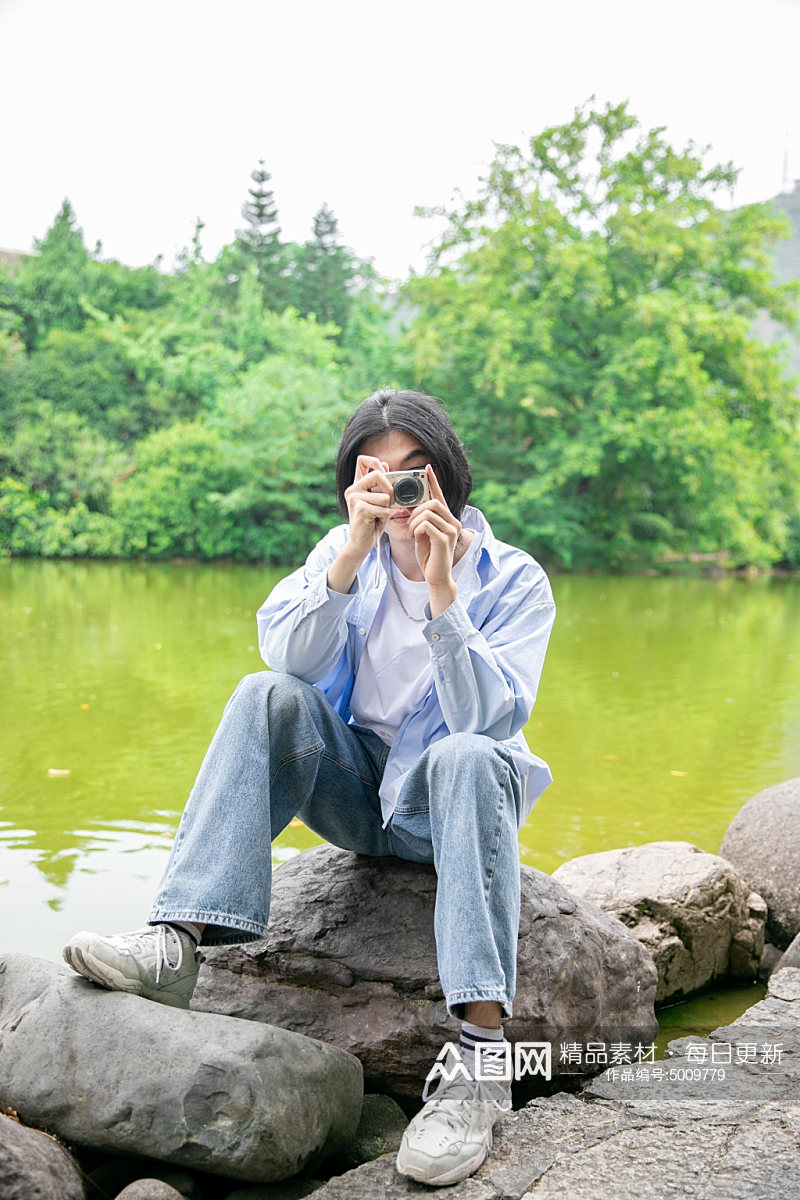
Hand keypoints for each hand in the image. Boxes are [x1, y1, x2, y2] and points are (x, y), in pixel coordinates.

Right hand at [327, 455, 391, 592]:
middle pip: (378, 474)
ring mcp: (355, 499)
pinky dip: (385, 516)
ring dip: (388, 508)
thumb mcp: (379, 501)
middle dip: (390, 488)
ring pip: (385, 496)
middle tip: (389, 501)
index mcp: (356, 485)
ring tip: (379, 516)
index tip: (383, 469)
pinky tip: (376, 521)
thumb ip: (381, 485)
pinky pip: (384, 508)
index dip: (374, 460)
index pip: (362, 460)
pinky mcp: (360, 509)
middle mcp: (352, 489)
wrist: (361, 543)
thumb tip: (385, 466)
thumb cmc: (372, 522)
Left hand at [408, 466, 461, 611]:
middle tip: (410, 521)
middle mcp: (453, 522)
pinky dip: (417, 528)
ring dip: (415, 520)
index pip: (441, 495)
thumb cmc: (429, 555)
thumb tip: (412, 505)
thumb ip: (422, 519)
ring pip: (429, 512)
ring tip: (413, 531)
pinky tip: (416, 536)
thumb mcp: (423, 533)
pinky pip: (426, 524)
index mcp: (448, 519)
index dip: (434, 481)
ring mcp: (451, 531)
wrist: (436, 577)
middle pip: (434, 502)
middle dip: (417, 509)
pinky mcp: (445, 540)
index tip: (427, 467)